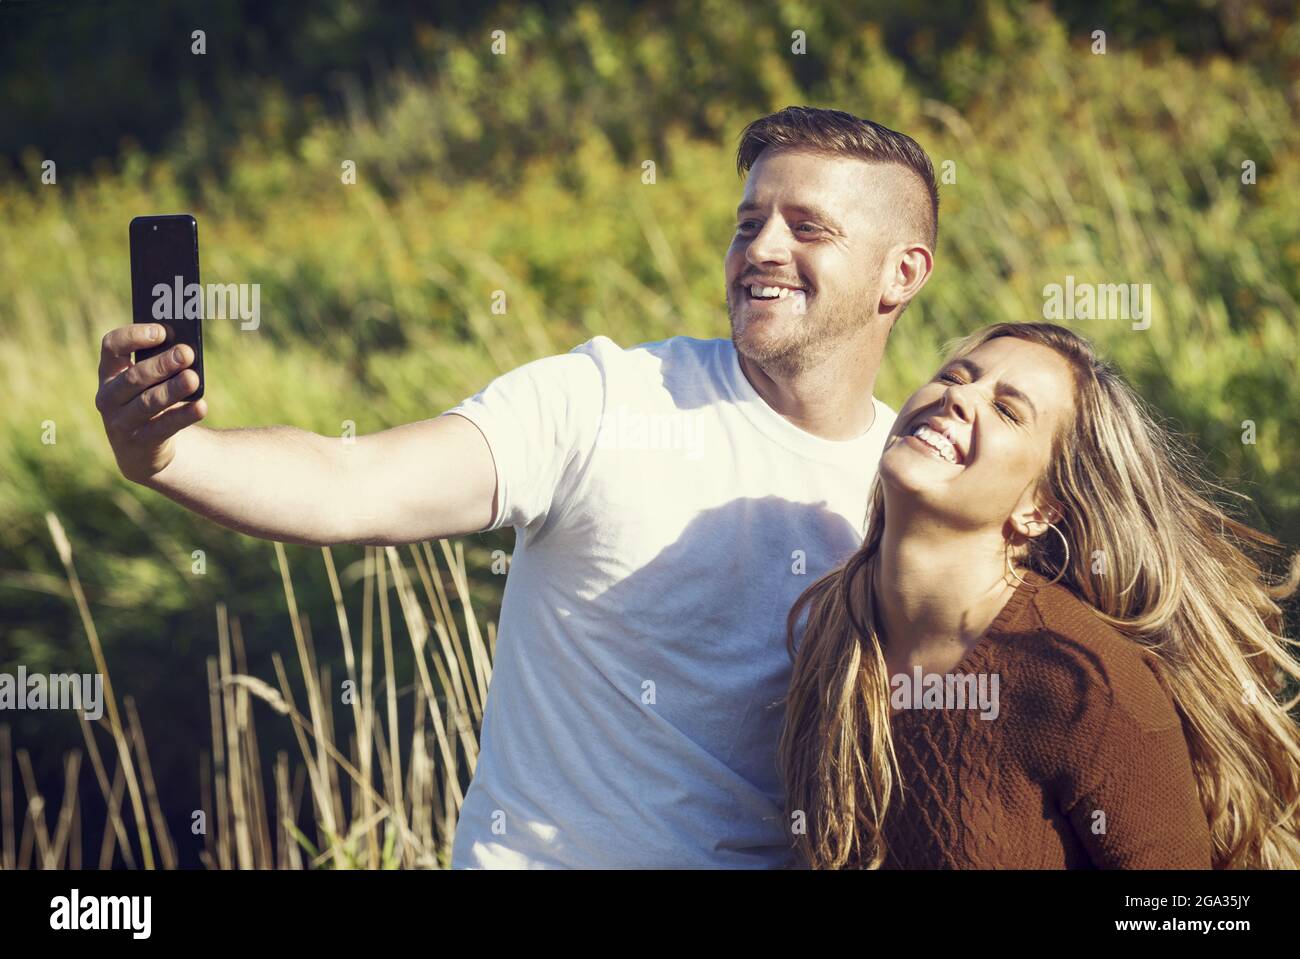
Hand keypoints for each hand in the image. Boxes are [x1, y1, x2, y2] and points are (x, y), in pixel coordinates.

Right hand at [96, 323, 206, 483]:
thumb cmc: (150, 400)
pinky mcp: (139, 443)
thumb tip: (186, 351)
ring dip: (172, 390)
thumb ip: (161, 364)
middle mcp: (108, 396)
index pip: (111, 347)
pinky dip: (183, 416)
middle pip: (133, 377)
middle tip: (186, 353)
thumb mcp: (150, 382)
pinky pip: (162, 427)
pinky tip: (201, 406)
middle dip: (161, 364)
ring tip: (193, 379)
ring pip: (147, 403)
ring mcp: (120, 422)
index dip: (134, 336)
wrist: (144, 449)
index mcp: (109, 372)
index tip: (162, 331)